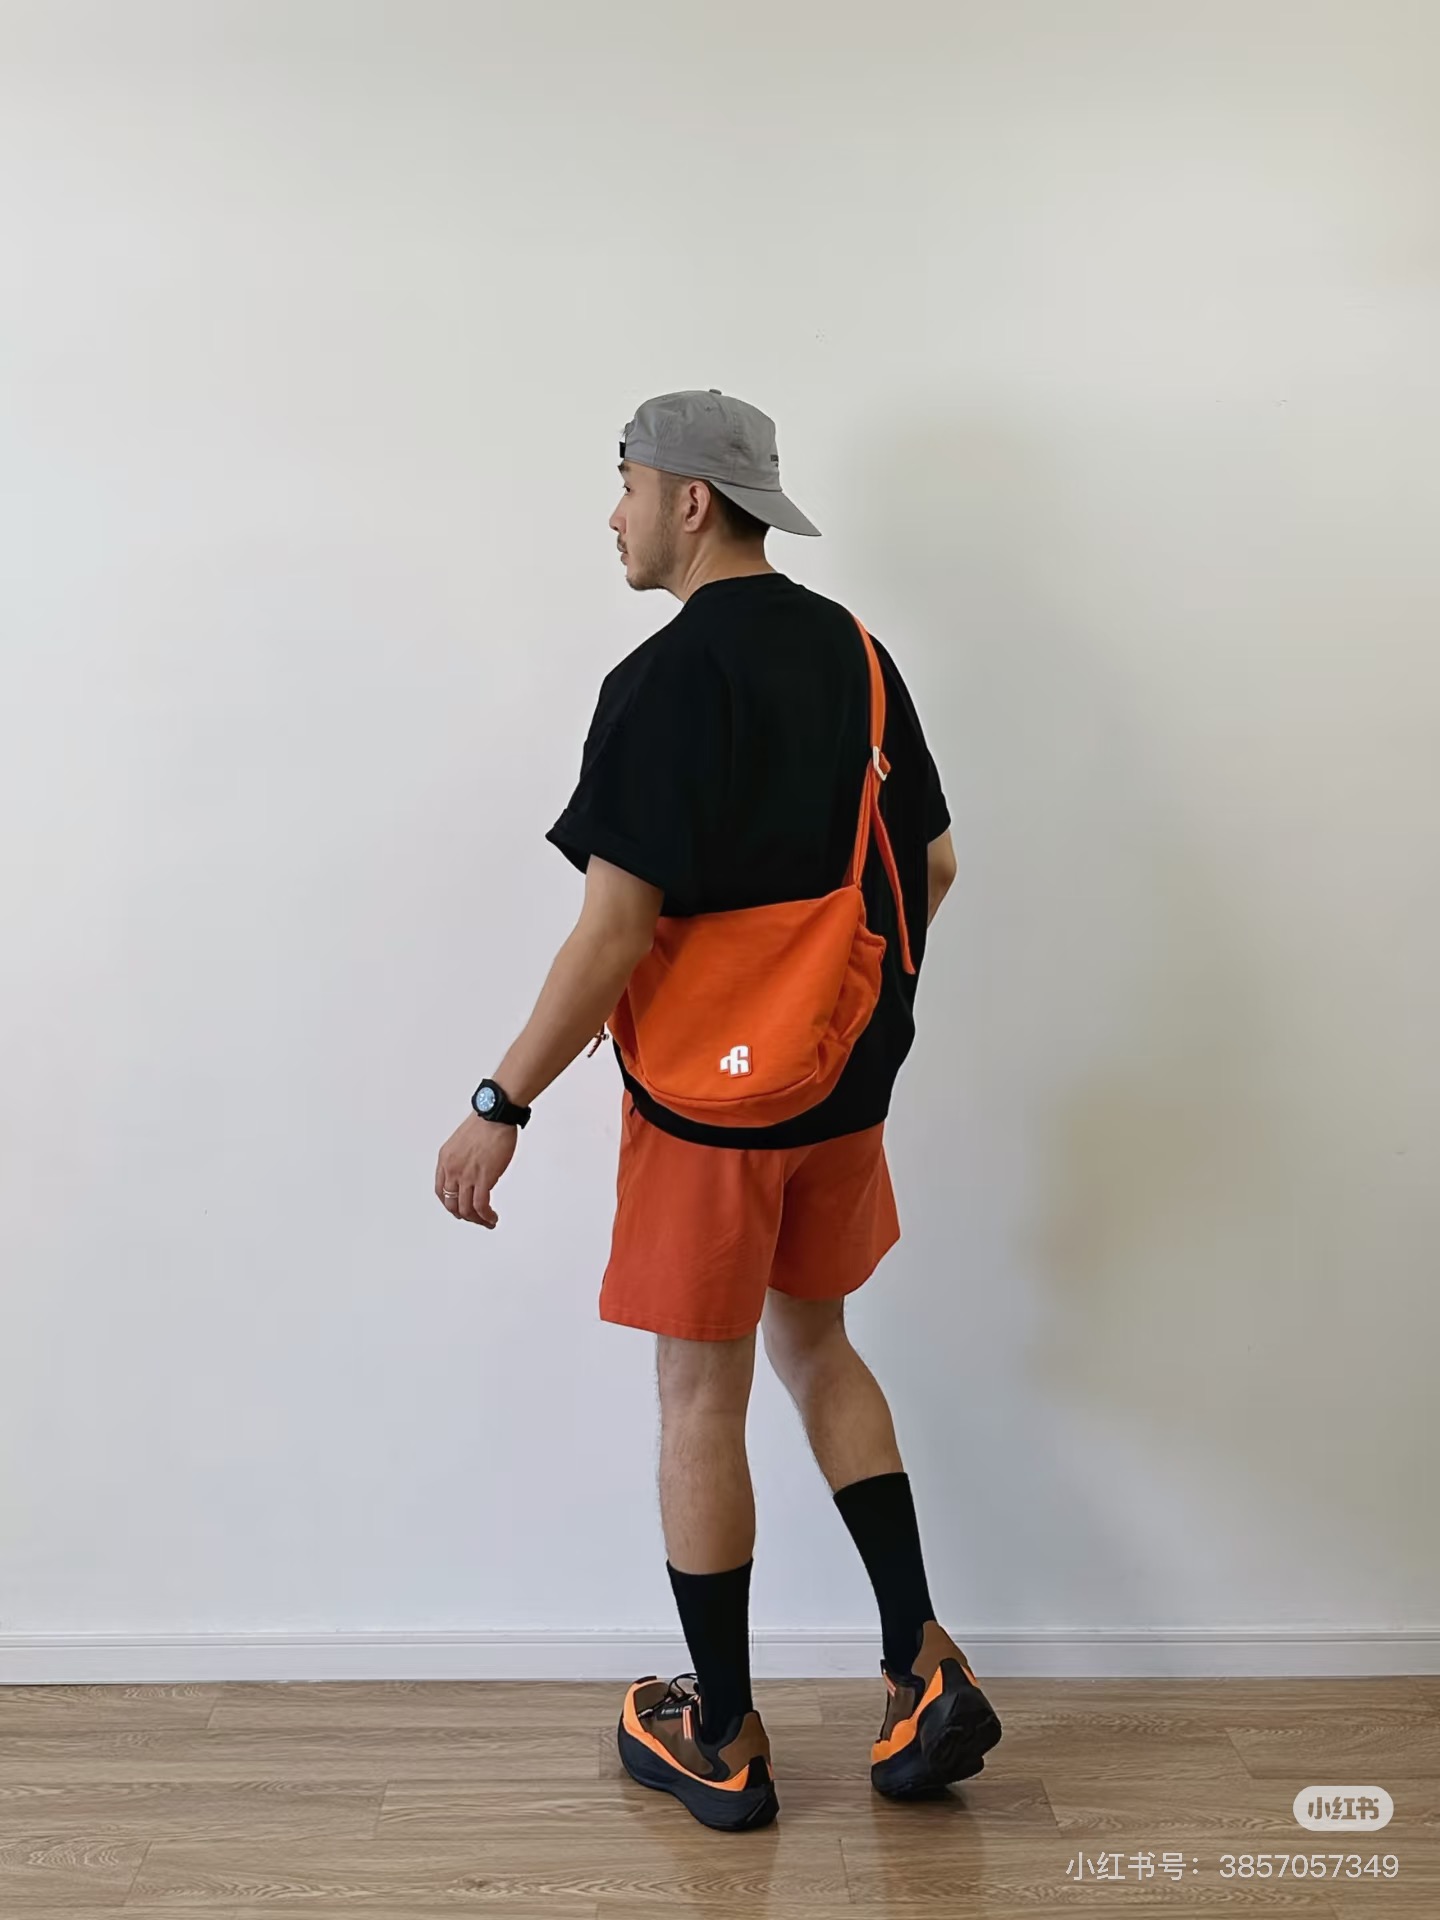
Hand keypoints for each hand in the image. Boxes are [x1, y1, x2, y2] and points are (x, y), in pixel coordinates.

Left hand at [435, 1113, 517, 1227]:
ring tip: (487, 1221)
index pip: (441, 1190)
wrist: (495, 1115)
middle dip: (463, 1215)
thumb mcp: (462, 1142)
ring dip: (476, 1219)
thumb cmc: (485, 1122)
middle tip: (474, 1218)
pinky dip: (486, 1216)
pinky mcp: (483, 1178)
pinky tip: (491, 1218)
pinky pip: (480, 1205)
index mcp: (445, 1159)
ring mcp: (466, 1175)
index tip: (459, 1208)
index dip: (450, 1203)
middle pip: (451, 1203)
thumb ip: (463, 1159)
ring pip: (466, 1209)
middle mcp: (452, 1169)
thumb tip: (472, 1172)